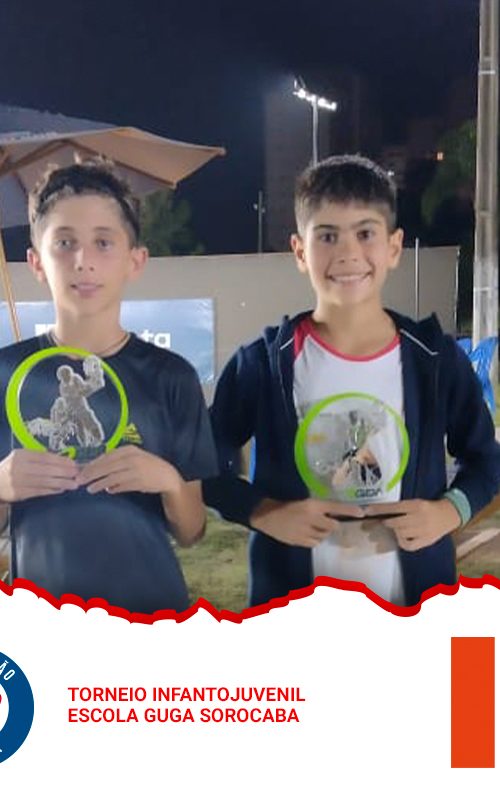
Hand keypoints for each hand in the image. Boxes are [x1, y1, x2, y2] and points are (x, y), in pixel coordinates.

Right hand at [0, 449, 78, 501]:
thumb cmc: (13, 468)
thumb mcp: (22, 458)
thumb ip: (39, 458)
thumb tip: (63, 461)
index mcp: (21, 455)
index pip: (45, 457)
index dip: (61, 461)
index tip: (73, 463)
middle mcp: (19, 467)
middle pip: (46, 469)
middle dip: (64, 472)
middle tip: (76, 474)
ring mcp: (18, 481)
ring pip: (44, 482)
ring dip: (61, 483)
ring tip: (73, 484)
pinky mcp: (19, 493)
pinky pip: (39, 492)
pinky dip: (52, 491)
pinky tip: (61, 490)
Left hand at [78, 445, 181, 494]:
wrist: (167, 475)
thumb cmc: (147, 465)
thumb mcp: (133, 457)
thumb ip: (117, 461)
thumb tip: (96, 467)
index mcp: (128, 450)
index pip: (106, 457)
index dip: (92, 464)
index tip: (81, 471)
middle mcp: (132, 458)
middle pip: (106, 466)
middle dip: (91, 474)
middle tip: (80, 481)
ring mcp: (136, 470)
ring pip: (112, 477)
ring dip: (99, 483)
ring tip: (90, 489)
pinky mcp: (139, 482)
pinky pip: (122, 486)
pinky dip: (113, 489)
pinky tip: (107, 491)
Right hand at [249, 498, 364, 547]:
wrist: (267, 516)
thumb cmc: (287, 507)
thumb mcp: (304, 503)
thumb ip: (319, 509)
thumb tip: (336, 517)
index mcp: (312, 505)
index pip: (336, 507)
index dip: (349, 510)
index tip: (361, 513)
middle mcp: (311, 518)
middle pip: (333, 525)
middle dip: (331, 525)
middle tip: (324, 522)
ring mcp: (306, 531)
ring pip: (324, 536)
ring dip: (322, 533)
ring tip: (311, 527)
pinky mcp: (300, 541)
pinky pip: (315, 543)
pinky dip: (314, 540)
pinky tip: (306, 534)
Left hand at [363, 499, 460, 550]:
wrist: (448, 515)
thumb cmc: (428, 508)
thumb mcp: (416, 502)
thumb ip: (401, 507)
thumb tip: (380, 512)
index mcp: (416, 505)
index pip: (394, 507)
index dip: (379, 510)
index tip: (367, 511)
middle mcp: (420, 517)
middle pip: (396, 522)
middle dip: (387, 522)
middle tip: (384, 522)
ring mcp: (423, 531)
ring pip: (401, 533)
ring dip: (395, 531)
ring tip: (397, 528)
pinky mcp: (426, 541)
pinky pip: (408, 545)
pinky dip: (402, 542)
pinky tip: (402, 537)